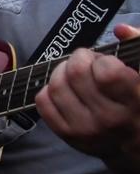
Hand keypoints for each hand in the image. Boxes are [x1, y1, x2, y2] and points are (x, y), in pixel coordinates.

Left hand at [36, 23, 139, 162]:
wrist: (136, 144)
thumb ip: (139, 46)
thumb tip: (120, 29)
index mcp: (135, 102)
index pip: (107, 73)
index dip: (103, 60)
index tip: (107, 62)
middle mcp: (109, 118)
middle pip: (76, 74)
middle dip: (80, 58)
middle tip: (87, 61)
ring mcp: (85, 129)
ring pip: (56, 86)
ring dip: (62, 71)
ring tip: (75, 73)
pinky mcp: (66, 134)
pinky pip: (43, 102)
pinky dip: (49, 88)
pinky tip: (64, 88)